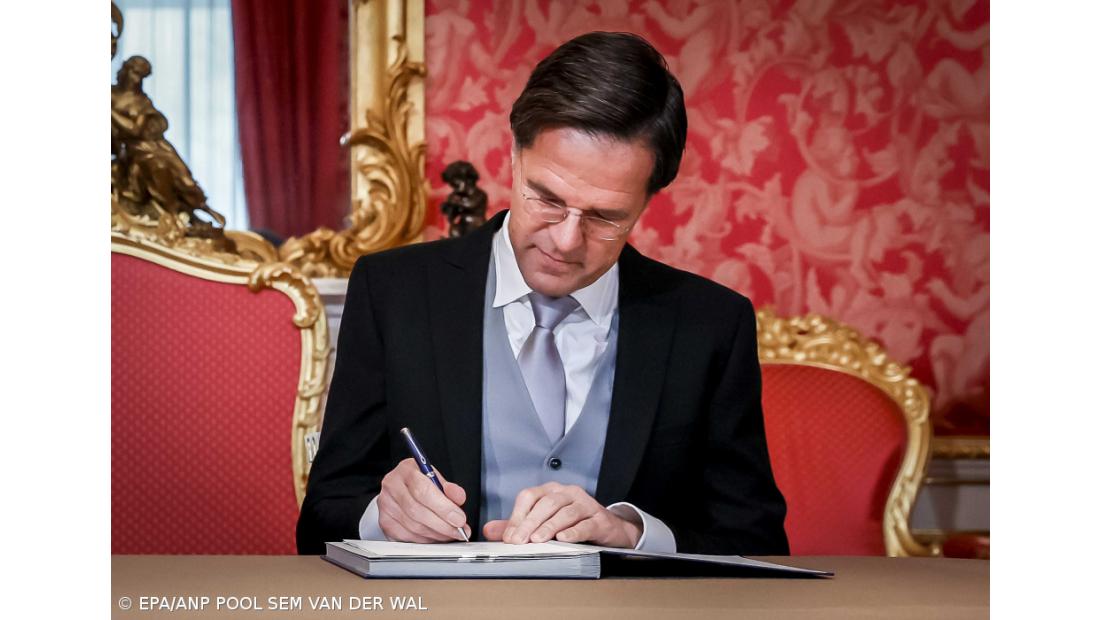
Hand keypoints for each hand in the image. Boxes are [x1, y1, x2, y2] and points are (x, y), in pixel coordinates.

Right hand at [377, 458, 470, 542]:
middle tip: (459, 531)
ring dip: (436, 534)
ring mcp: (386, 505)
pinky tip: (435, 537)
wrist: (400, 488)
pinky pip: (407, 537)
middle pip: (417, 511)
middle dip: (443, 525)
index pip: (423, 490)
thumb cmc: (419, 482)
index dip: (444, 508)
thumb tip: (459, 498)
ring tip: (450, 534)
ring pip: (413, 526)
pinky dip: (425, 540)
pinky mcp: (385, 522)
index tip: (459, 519)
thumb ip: (449, 488)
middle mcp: (392, 486)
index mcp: (407, 470)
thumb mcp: (436, 479)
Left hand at [481, 482, 641, 548]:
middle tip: (519, 541)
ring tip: (538, 539)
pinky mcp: (599, 520)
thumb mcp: (544, 522)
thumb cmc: (574, 523)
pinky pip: (586, 524)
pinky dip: (574, 531)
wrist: (609, 529)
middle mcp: (568, 493)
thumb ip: (517, 526)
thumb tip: (489, 530)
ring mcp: (586, 505)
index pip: (529, 496)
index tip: (509, 536)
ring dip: (549, 526)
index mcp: (551, 491)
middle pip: (546, 503)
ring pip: (566, 512)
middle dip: (530, 522)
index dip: (517, 515)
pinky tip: (564, 538)